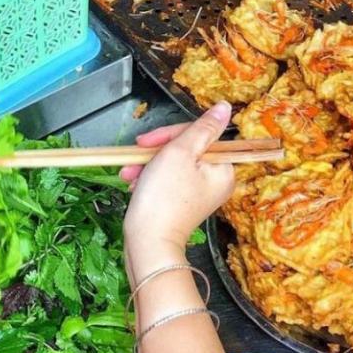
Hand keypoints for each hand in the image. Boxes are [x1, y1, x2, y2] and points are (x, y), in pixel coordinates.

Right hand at [121, 102, 234, 280]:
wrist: (147, 245)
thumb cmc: (163, 197)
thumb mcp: (181, 152)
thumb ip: (203, 127)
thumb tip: (224, 107)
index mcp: (224, 168)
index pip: (200, 135)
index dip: (170, 134)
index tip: (146, 140)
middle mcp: (216, 181)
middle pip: (186, 149)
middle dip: (156, 152)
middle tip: (134, 157)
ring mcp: (200, 194)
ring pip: (172, 165)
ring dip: (147, 166)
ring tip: (128, 174)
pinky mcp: (183, 204)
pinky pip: (168, 182)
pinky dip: (149, 180)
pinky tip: (132, 185)